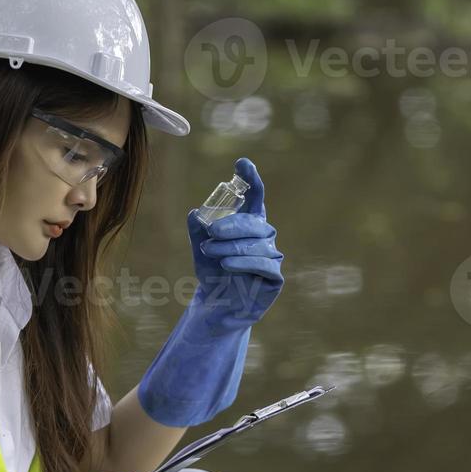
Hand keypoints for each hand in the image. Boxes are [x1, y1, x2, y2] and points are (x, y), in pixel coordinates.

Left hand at [187, 157, 283, 333]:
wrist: (217, 307)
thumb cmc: (213, 274)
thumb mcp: (201, 250)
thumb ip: (198, 232)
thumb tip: (195, 213)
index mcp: (249, 224)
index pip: (255, 197)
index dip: (251, 179)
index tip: (242, 164)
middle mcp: (264, 237)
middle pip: (254, 223)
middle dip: (232, 225)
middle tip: (211, 231)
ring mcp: (272, 256)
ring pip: (257, 244)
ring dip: (232, 247)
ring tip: (210, 251)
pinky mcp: (275, 278)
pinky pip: (264, 264)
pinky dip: (245, 262)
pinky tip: (227, 264)